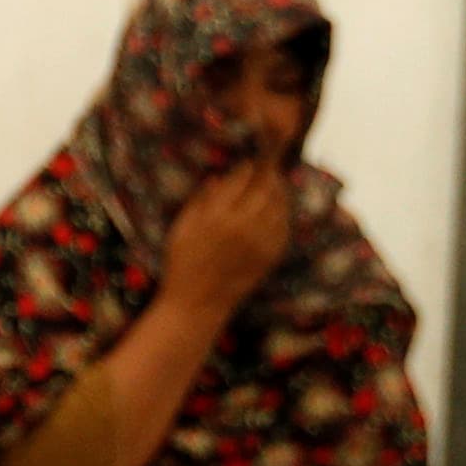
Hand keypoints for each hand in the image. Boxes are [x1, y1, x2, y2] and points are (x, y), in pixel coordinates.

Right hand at [159, 159, 292, 320]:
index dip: (247, 167)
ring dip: (280, 191)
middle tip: (269, 168)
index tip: (249, 163)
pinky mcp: (271, 254)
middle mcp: (243, 225)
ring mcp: (260, 240)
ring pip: (280, 204)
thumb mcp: (180, 230)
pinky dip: (283, 213)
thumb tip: (217, 178)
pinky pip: (284, 226)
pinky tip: (277, 210)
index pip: (241, 179)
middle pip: (266, 187)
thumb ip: (199, 202)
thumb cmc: (182, 265)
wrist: (197, 303)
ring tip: (276, 185)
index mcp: (217, 216)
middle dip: (269, 174)